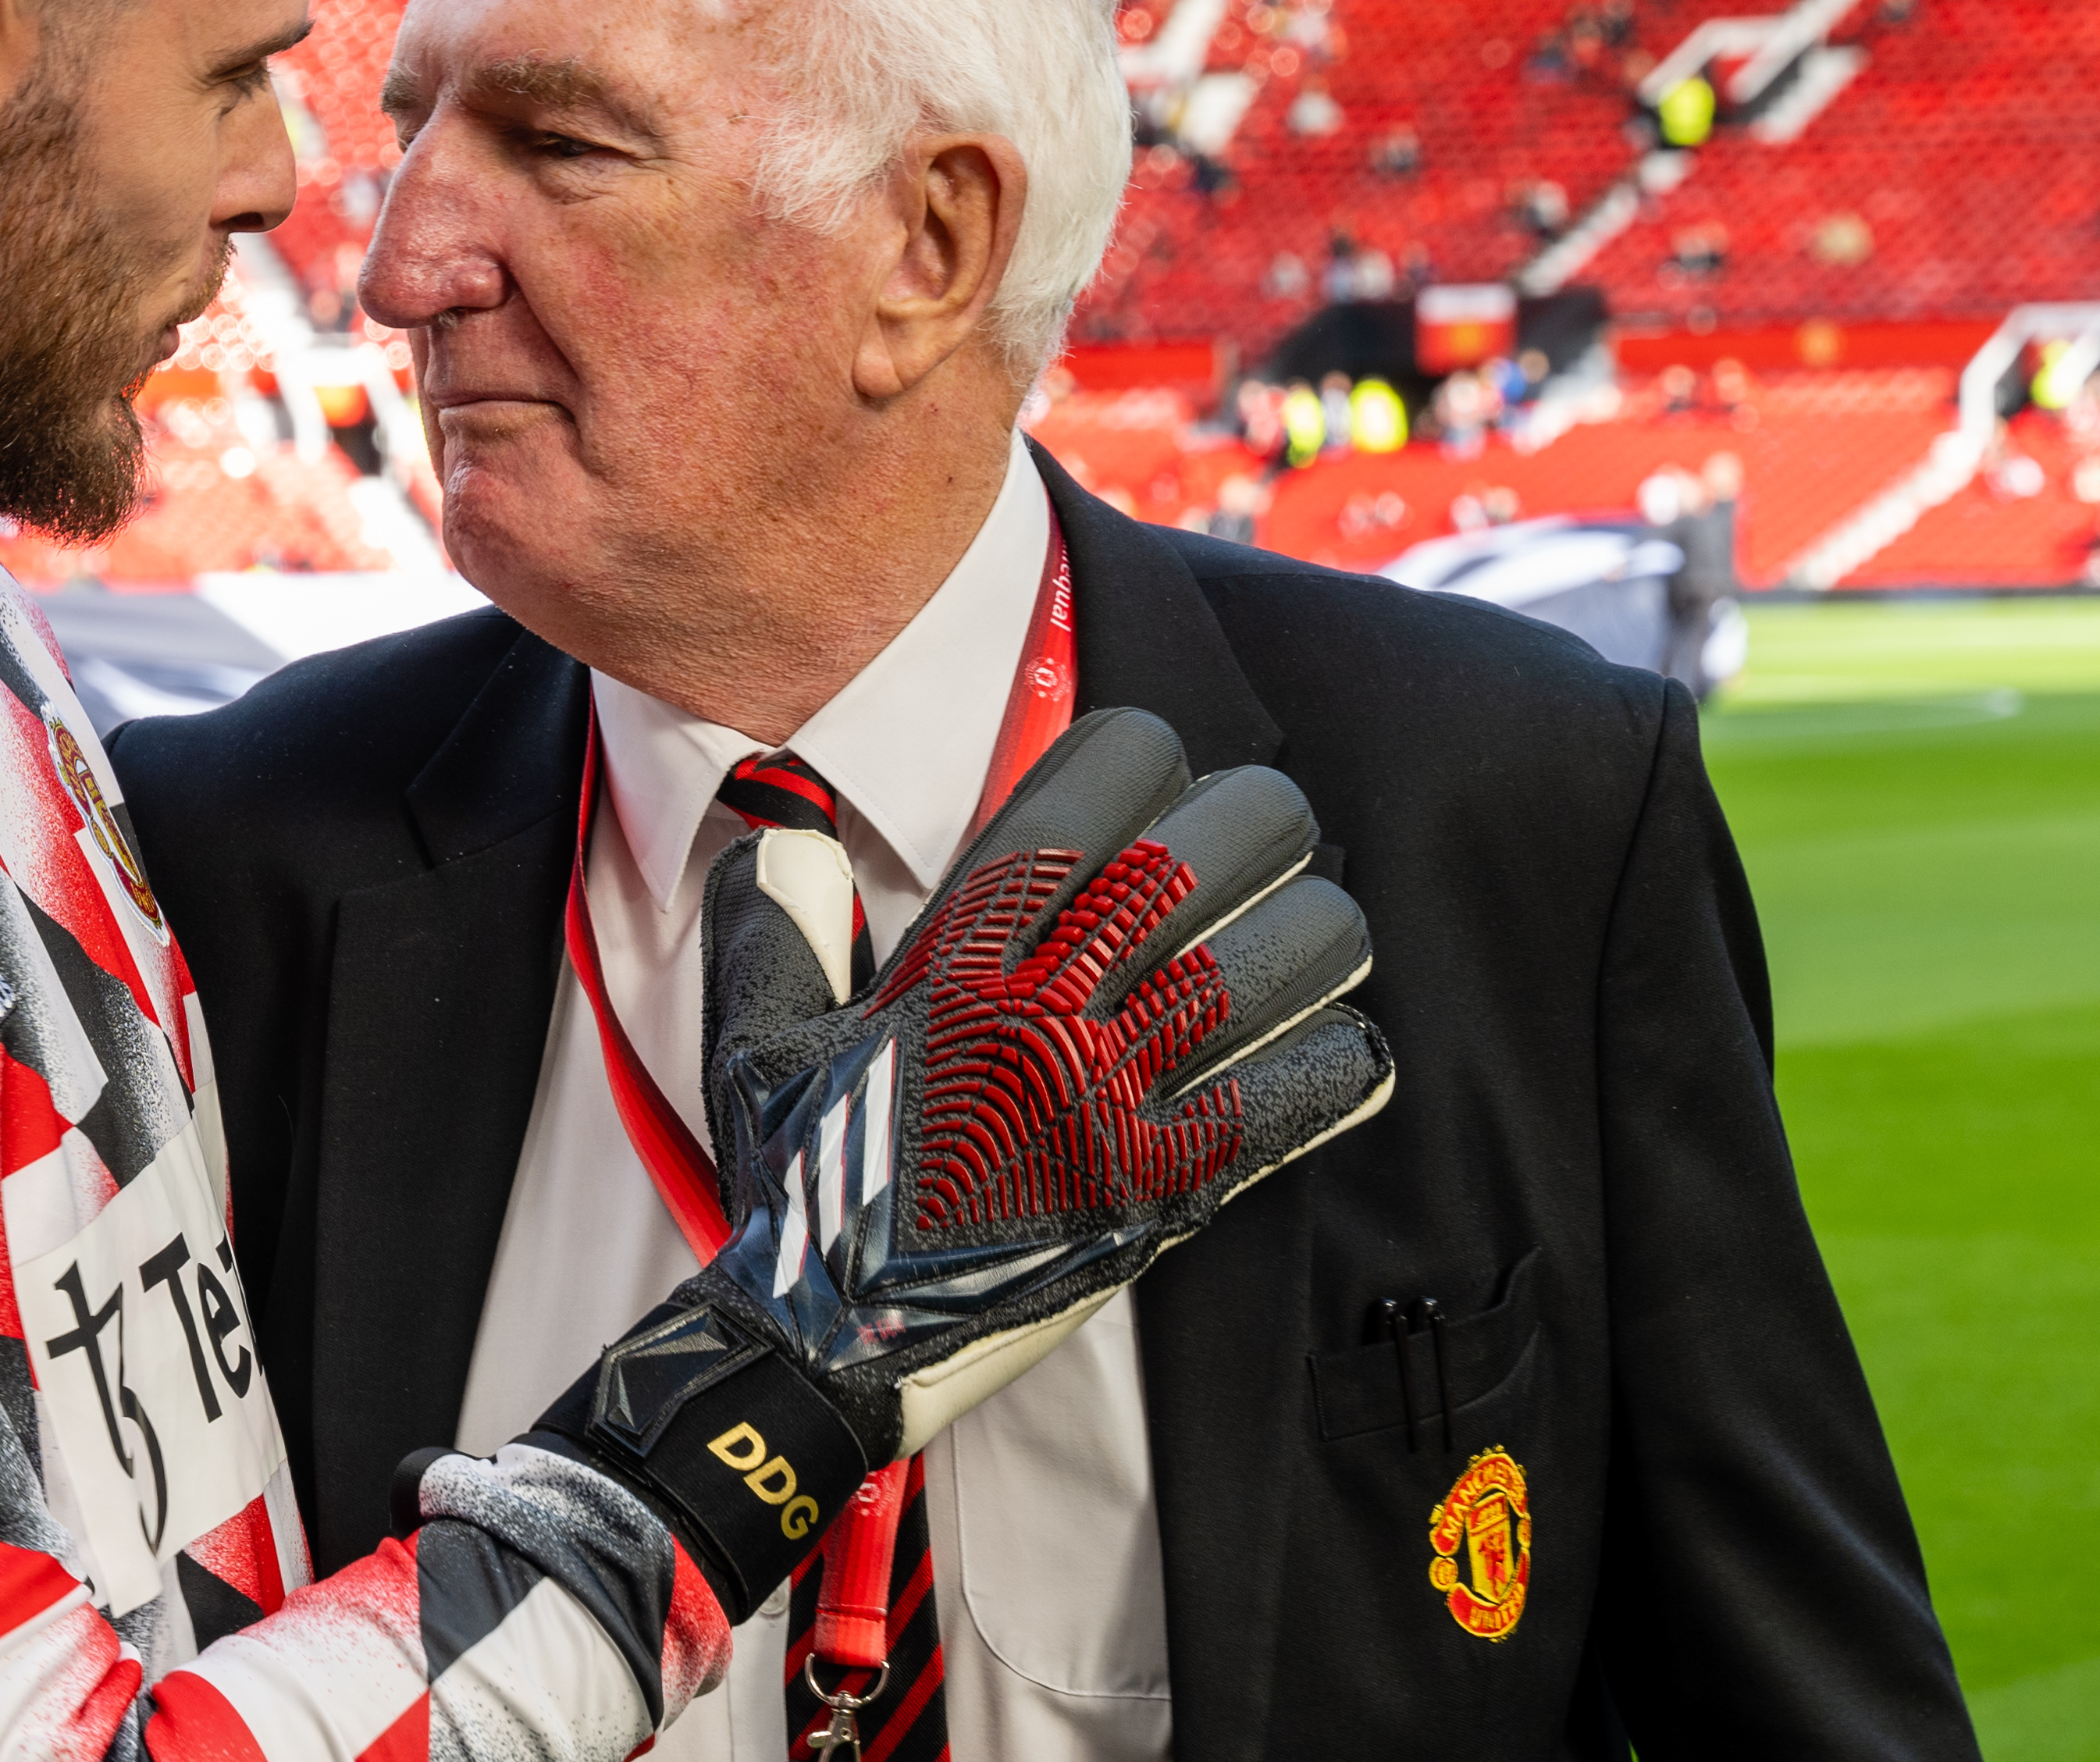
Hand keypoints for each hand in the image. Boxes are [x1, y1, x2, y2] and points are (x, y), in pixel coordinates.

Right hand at [549, 707, 1391, 1613]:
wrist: (830, 1344)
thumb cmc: (798, 1187)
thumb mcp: (755, 1040)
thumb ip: (773, 923)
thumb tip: (781, 835)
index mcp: (963, 951)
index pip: (1101, 777)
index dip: (1146, 755)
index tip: (1150, 785)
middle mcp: (1052, 1004)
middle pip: (1223, 840)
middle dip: (1258, 824)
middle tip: (1253, 852)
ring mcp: (1121, 1095)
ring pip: (1292, 951)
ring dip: (1314, 934)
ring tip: (1299, 946)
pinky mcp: (1172, 1186)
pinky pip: (1313, 1088)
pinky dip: (1344, 1058)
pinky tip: (1327, 1053)